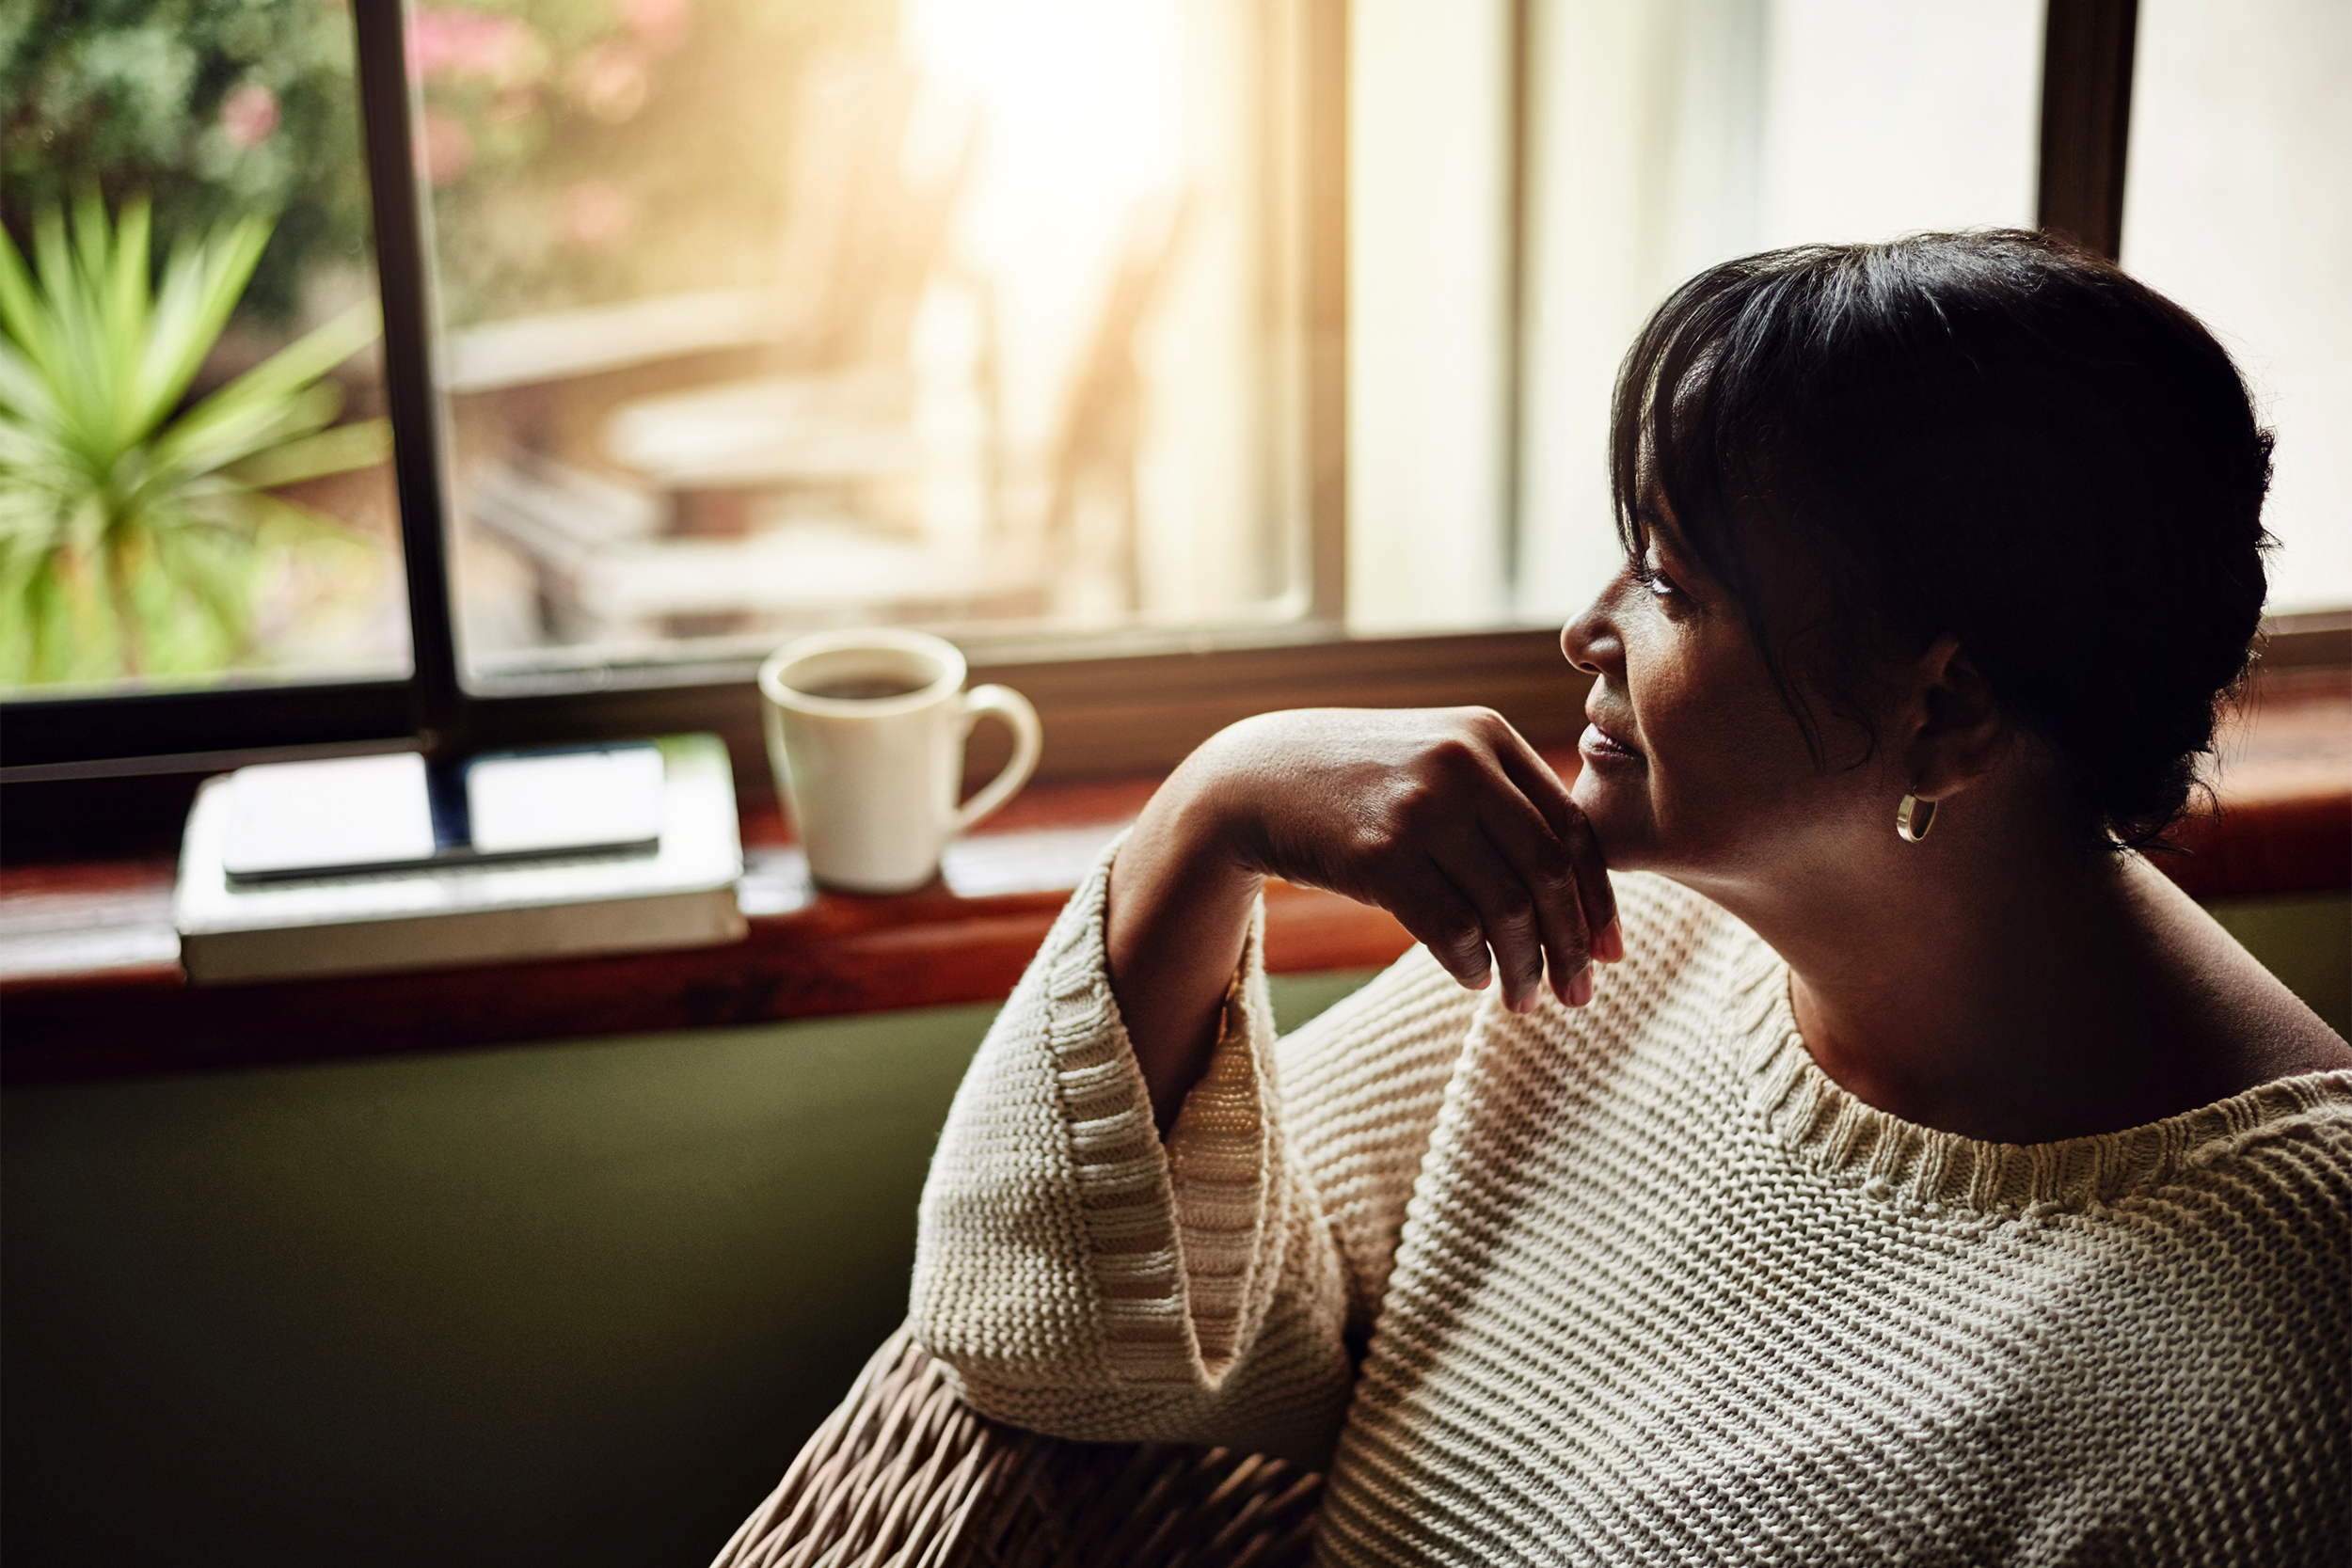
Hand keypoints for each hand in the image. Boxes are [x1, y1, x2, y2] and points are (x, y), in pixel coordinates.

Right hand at [1108, 708, 1619, 1127]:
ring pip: (1504, 907)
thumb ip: (1503, 803)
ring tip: (1522, 1000)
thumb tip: (1581, 895)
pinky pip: (1451, 927)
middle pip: (1547, 871)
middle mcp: (1461, 763)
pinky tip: (1474, 977)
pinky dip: (1470, 963)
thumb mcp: (1437, 763)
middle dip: (1571, 944)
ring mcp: (1419, 806)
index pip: (1572, 828)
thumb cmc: (1362, 784)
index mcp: (1488, 736)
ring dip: (1522, 966)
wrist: (1255, 778)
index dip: (1598, 899)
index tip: (1610, 953)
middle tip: (1578, 995)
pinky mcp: (1376, 853)